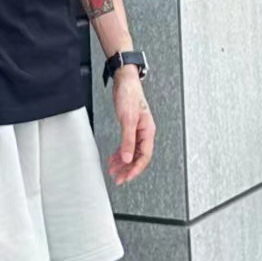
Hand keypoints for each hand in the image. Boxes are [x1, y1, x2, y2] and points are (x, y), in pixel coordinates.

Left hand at [108, 68, 154, 183]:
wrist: (125, 81)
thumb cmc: (129, 95)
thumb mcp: (127, 120)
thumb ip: (127, 140)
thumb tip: (127, 158)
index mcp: (148, 131)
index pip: (144, 156)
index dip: (135, 169)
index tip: (126, 177)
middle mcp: (145, 132)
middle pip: (138, 157)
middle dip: (128, 169)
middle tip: (119, 179)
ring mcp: (138, 130)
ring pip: (132, 152)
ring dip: (123, 163)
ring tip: (114, 171)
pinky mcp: (131, 127)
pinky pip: (127, 145)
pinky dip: (120, 153)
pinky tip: (114, 158)